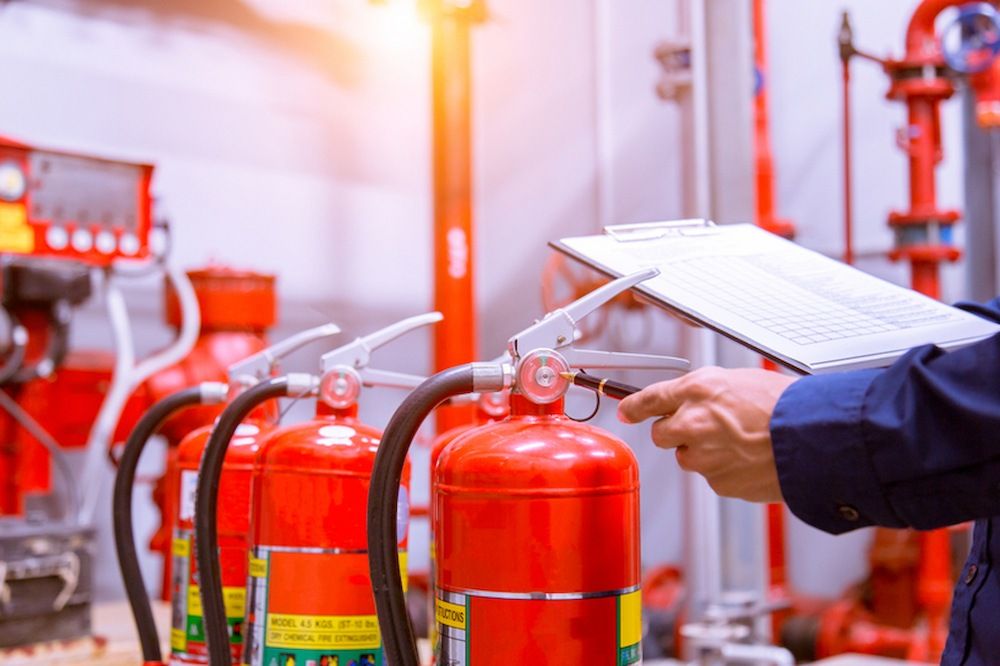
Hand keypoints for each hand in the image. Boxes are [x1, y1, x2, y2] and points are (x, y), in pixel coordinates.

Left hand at [618, 366, 797, 502]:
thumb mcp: (739, 381)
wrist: (813, 438)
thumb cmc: (786, 405)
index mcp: (697, 390)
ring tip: (739, 443)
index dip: (634, 407)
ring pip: (687, 457)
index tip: (625, 411)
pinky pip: (713, 477)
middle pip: (661, 434)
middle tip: (705, 429)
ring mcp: (703, 455)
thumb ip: (706, 393)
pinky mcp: (718, 482)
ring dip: (704, 453)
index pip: (649, 399)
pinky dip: (726, 470)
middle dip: (676, 433)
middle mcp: (692, 422)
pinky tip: (750, 459)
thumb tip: (690, 402)